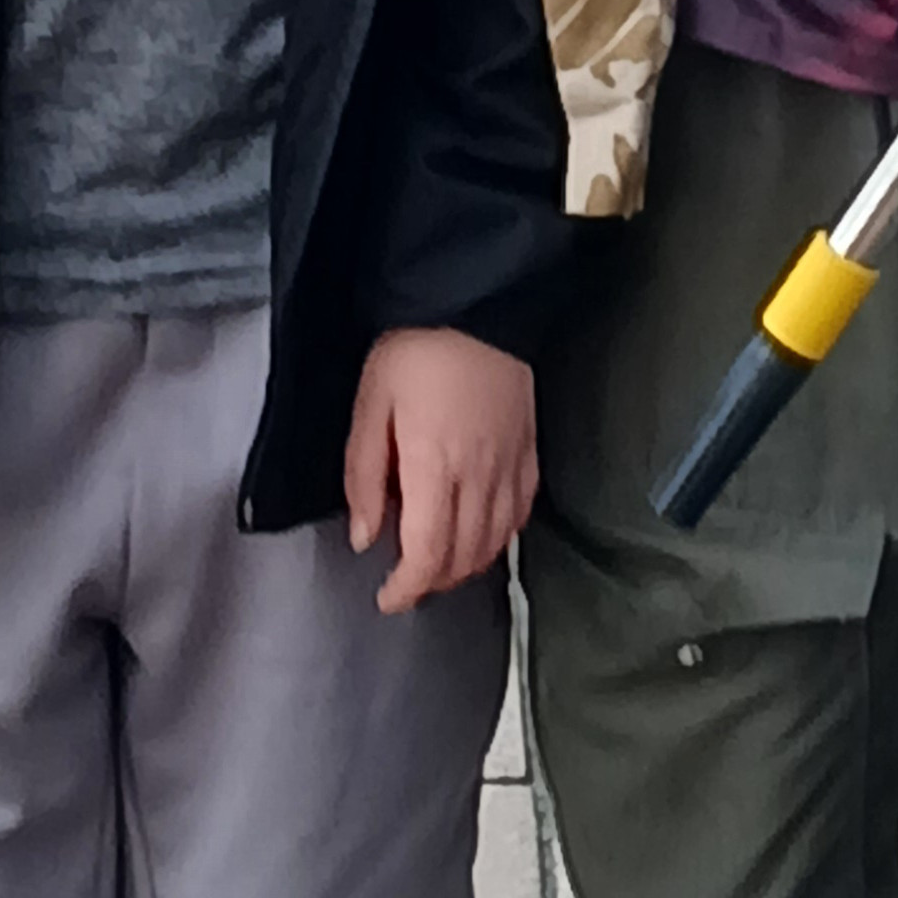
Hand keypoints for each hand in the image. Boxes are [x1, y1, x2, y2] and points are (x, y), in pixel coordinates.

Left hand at [343, 327, 535, 612]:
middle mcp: (481, 475)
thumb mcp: (370, 404)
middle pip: (464, 557)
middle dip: (433, 582)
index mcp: (436, 466)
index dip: (407, 589)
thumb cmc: (414, 348)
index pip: (428, 554)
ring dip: (467, 566)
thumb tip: (366, 539)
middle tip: (407, 582)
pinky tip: (484, 534)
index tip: (387, 599)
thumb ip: (365, 476)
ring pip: (497, 542)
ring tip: (439, 564)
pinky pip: (523, 511)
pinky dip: (502, 536)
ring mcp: (512, 462)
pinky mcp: (531, 447)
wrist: (476, 298)